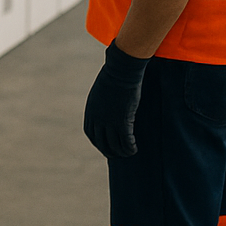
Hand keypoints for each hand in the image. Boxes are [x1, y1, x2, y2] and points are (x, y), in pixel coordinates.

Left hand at [83, 41, 149, 158]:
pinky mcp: (123, 121)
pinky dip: (129, 148)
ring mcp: (109, 121)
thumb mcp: (101, 91)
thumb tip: (106, 104)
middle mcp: (97, 119)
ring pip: (114, 144)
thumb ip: (101, 102)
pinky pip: (126, 141)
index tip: (105, 146)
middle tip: (117, 155)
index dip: (98, 142)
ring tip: (129, 153)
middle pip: (101, 142)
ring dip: (121, 152)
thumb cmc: (114, 77)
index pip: (91, 133)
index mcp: (91, 111)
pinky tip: (134, 149)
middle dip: (109, 151)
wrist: (121, 71)